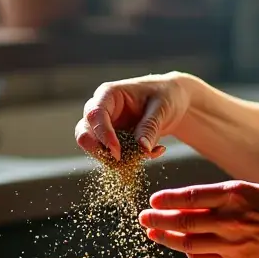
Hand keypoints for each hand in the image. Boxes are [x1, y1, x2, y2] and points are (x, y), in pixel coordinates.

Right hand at [75, 72, 192, 161]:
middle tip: (121, 162)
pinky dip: (131, 162)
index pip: (95, 114)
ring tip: (147, 155)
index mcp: (108, 95)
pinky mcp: (114, 142)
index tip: (117, 153)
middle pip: (84, 133)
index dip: (102, 135)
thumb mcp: (162, 108)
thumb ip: (150, 127)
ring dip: (116, 160)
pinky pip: (114, 157)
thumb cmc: (166, 96)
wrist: (174, 102)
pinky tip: (156, 152)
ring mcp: (106, 128)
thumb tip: (142, 149)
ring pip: (96, 149)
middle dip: (99, 151)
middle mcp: (102, 111)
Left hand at [139, 181, 258, 257]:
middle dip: (159, 221)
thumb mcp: (251, 189)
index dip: (167, 201)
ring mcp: (234, 243)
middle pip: (184, 222)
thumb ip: (220, 197)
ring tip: (155, 234)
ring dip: (168, 239)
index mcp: (234, 195)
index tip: (152, 201)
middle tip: (143, 219)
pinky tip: (184, 247)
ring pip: (190, 243)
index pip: (190, 198)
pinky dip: (190, 254)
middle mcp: (231, 219)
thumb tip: (188, 203)